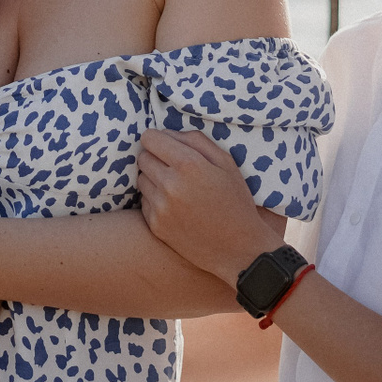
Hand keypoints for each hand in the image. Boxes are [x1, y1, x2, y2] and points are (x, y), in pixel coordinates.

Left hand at [136, 129, 286, 282]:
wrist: (239, 248)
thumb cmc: (235, 201)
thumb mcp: (226, 163)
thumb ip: (196, 140)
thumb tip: (167, 133)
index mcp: (189, 164)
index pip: (149, 138)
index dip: (157, 139)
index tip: (166, 145)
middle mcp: (170, 185)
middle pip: (143, 157)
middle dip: (156, 158)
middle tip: (174, 168)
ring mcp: (161, 207)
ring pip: (141, 179)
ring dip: (154, 179)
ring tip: (176, 188)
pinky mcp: (156, 226)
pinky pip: (144, 201)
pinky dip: (155, 200)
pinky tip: (176, 207)